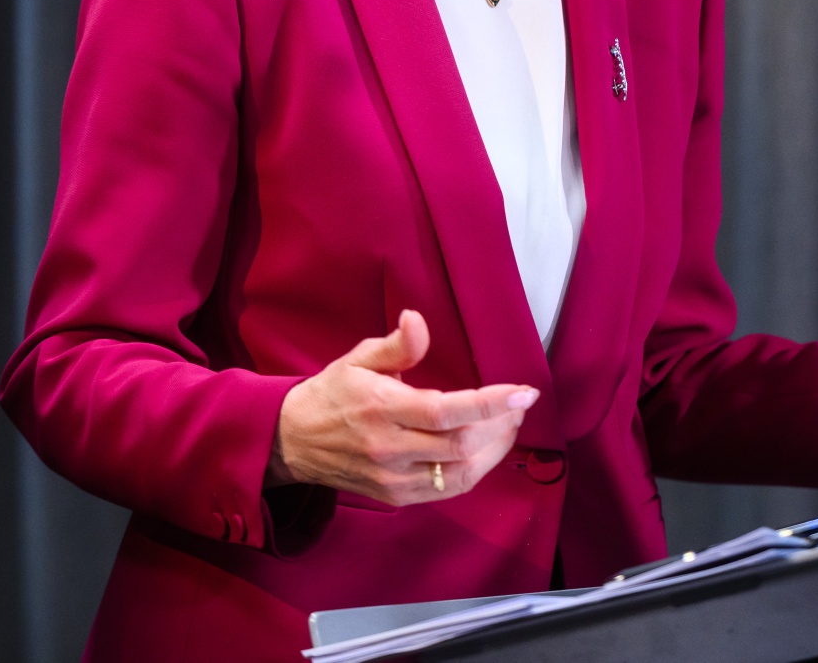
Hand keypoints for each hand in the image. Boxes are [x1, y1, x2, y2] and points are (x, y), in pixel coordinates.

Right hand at [269, 309, 537, 505]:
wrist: (293, 441)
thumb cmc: (331, 394)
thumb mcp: (357, 359)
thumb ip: (396, 345)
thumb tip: (418, 320)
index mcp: (381, 408)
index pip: (445, 411)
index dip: (489, 405)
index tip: (524, 393)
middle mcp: (390, 448)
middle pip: (460, 445)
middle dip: (499, 426)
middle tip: (517, 406)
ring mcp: (394, 478)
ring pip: (460, 473)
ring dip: (493, 451)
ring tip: (508, 426)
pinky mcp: (396, 497)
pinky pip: (448, 490)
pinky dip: (474, 470)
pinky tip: (485, 450)